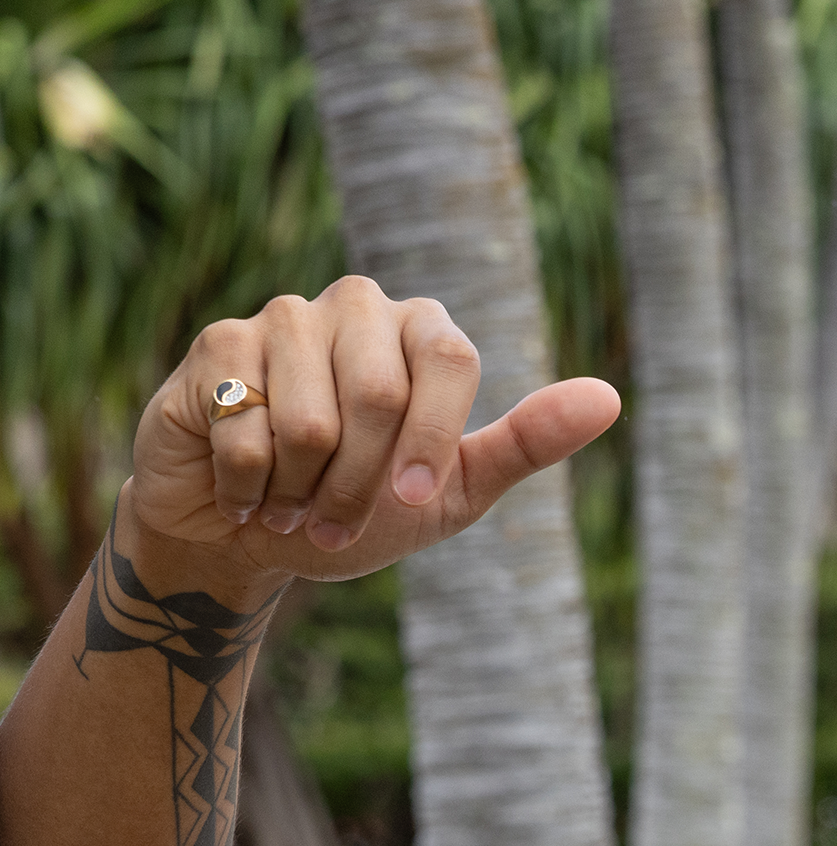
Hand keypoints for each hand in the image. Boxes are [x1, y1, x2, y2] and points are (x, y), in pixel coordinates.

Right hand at [125, 276, 620, 587]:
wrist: (249, 537)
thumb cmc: (361, 510)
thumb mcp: (455, 490)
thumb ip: (527, 443)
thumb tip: (609, 397)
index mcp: (423, 333)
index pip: (450, 358)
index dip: (431, 439)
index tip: (411, 498)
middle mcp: (357, 308)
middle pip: (379, 395)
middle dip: (361, 485)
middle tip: (337, 520)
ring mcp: (283, 318)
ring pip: (310, 420)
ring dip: (303, 491)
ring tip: (292, 502)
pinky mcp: (218, 344)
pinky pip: (244, 428)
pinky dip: (248, 484)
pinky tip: (243, 487)